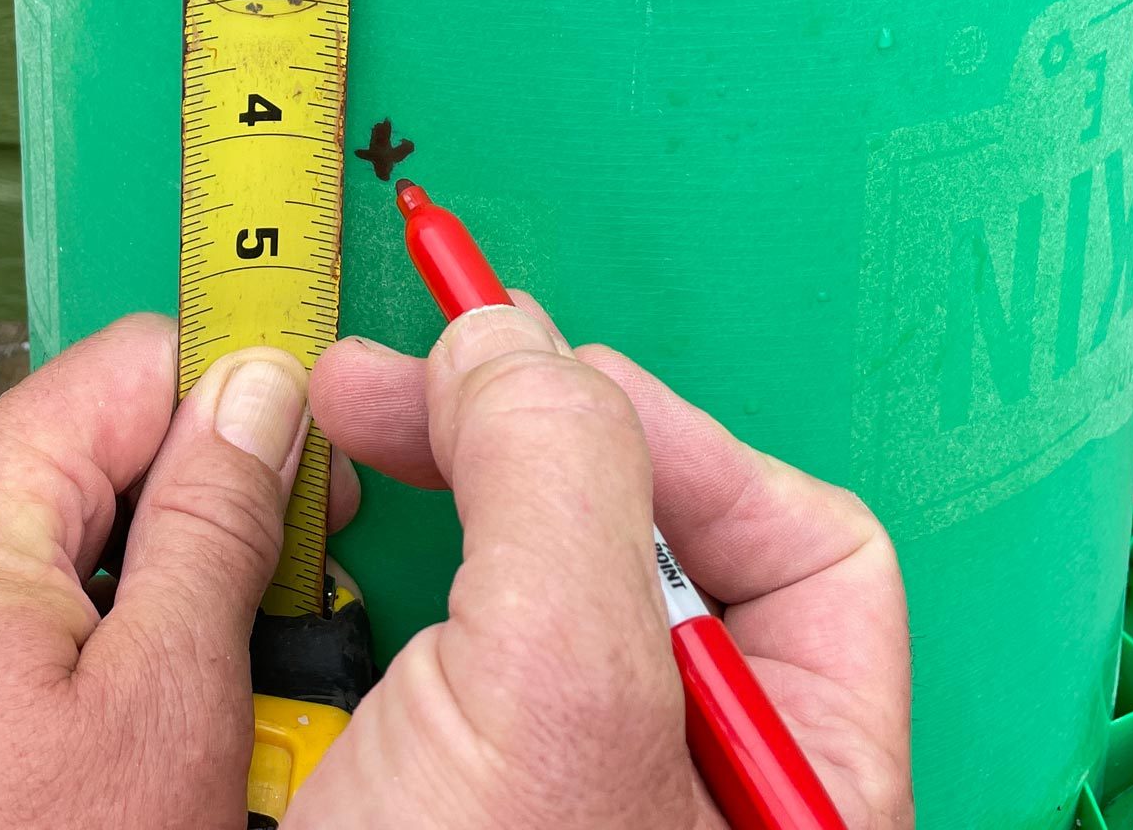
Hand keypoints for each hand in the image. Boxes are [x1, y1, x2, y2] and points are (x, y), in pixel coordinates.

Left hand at [0, 314, 325, 829]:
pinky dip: (100, 652)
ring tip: (226, 692)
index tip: (328, 464)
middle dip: (212, 508)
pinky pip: (18, 618)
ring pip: (70, 540)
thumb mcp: (161, 702)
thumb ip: (216, 521)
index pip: (138, 360)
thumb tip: (260, 391)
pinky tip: (147, 734)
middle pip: (102, 448)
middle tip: (291, 604)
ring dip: (166, 592)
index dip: (253, 396)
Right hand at [301, 299, 912, 829]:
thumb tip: (505, 349)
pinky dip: (388, 582)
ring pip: (535, 586)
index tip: (535, 384)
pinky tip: (326, 554)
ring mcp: (578, 788)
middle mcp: (703, 776)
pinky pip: (446, 652)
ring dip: (446, 489)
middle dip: (522, 436)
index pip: (806, 541)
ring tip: (353, 430)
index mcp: (801, 765)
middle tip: (402, 384)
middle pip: (655, 538)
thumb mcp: (553, 689)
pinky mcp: (463, 803)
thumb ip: (559, 483)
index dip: (670, 434)